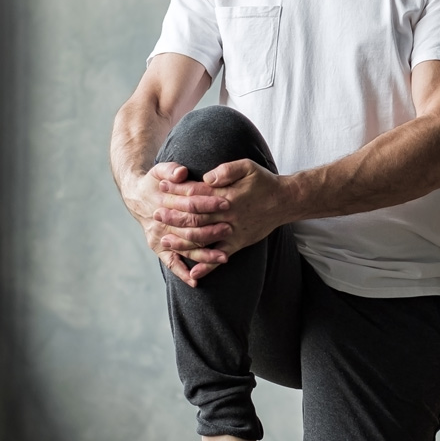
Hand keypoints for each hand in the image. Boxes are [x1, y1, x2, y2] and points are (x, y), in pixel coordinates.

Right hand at [126, 162, 231, 285]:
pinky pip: (170, 262)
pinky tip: (195, 281)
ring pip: (184, 248)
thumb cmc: (156, 180)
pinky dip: (182, 273)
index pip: (189, 203)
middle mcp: (162, 222)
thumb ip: (171, 169)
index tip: (226, 203)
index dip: (208, 203)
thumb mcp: (161, 169)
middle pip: (189, 228)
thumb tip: (181, 173)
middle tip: (230, 230)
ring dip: (203, 254)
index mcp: (165, 201)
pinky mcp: (158, 247)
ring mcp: (160, 237)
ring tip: (224, 257)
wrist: (137, 196)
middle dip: (211, 230)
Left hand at [154, 160, 290, 280]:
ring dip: (182, 241)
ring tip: (165, 240)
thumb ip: (226, 170)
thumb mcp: (247, 166)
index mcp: (227, 195)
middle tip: (155, 214)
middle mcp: (227, 216)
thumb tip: (206, 178)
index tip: (162, 185)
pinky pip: (220, 257)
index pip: (196, 193)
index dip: (178, 190)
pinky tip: (194, 274)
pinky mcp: (238, 244)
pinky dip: (207, 266)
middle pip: (195, 217)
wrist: (284, 201)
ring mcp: (232, 232)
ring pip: (203, 239)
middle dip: (173, 216)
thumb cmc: (264, 182)